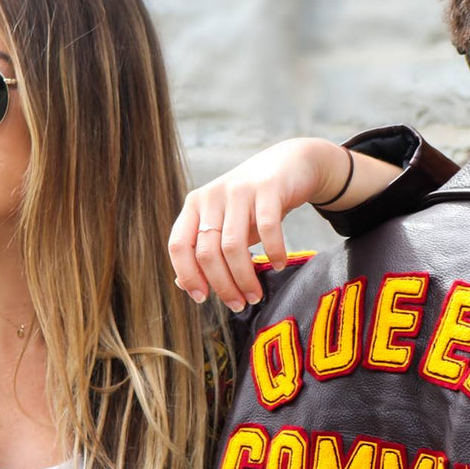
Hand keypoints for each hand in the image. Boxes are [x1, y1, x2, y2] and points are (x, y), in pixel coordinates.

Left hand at [168, 138, 348, 310]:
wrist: (291, 164)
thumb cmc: (255, 202)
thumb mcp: (226, 223)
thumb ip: (206, 250)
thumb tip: (184, 284)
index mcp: (195, 205)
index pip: (178, 246)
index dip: (187, 276)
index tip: (202, 299)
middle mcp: (211, 196)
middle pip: (207, 252)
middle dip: (222, 286)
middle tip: (239, 305)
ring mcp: (238, 190)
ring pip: (232, 246)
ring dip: (244, 278)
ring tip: (255, 295)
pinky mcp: (267, 188)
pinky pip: (267, 229)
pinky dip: (274, 252)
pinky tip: (278, 265)